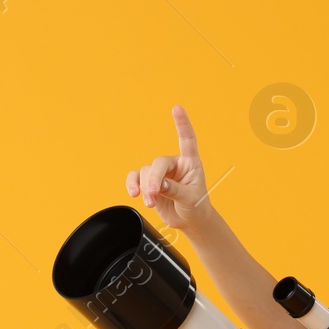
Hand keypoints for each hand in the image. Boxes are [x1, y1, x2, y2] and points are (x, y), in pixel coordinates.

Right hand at [125, 105, 215, 233]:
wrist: (189, 220)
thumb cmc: (196, 206)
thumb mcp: (191, 199)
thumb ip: (176, 190)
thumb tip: (160, 185)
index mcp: (190, 162)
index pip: (187, 139)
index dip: (182, 123)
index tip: (176, 108)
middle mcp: (174, 164)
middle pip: (158, 163)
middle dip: (153, 179)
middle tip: (152, 194)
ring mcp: (161, 173)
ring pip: (145, 171)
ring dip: (145, 187)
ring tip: (150, 202)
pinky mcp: (148, 182)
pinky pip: (135, 177)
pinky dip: (132, 184)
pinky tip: (134, 193)